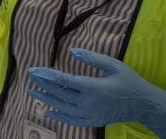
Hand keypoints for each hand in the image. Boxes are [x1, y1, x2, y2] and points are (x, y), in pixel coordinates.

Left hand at [28, 49, 165, 134]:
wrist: (143, 105)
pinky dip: (58, 116)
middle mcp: (88, 103)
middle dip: (42, 84)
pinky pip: (71, 120)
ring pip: (61, 107)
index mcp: (92, 88)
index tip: (34, 70)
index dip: (46, 75)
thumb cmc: (129, 82)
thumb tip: (72, 50)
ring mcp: (89, 115)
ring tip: (31, 92)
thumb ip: (92, 58)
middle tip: (29, 75)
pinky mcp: (92, 122)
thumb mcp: (113, 65)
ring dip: (45, 99)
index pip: (63, 81)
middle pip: (59, 93)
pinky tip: (47, 112)